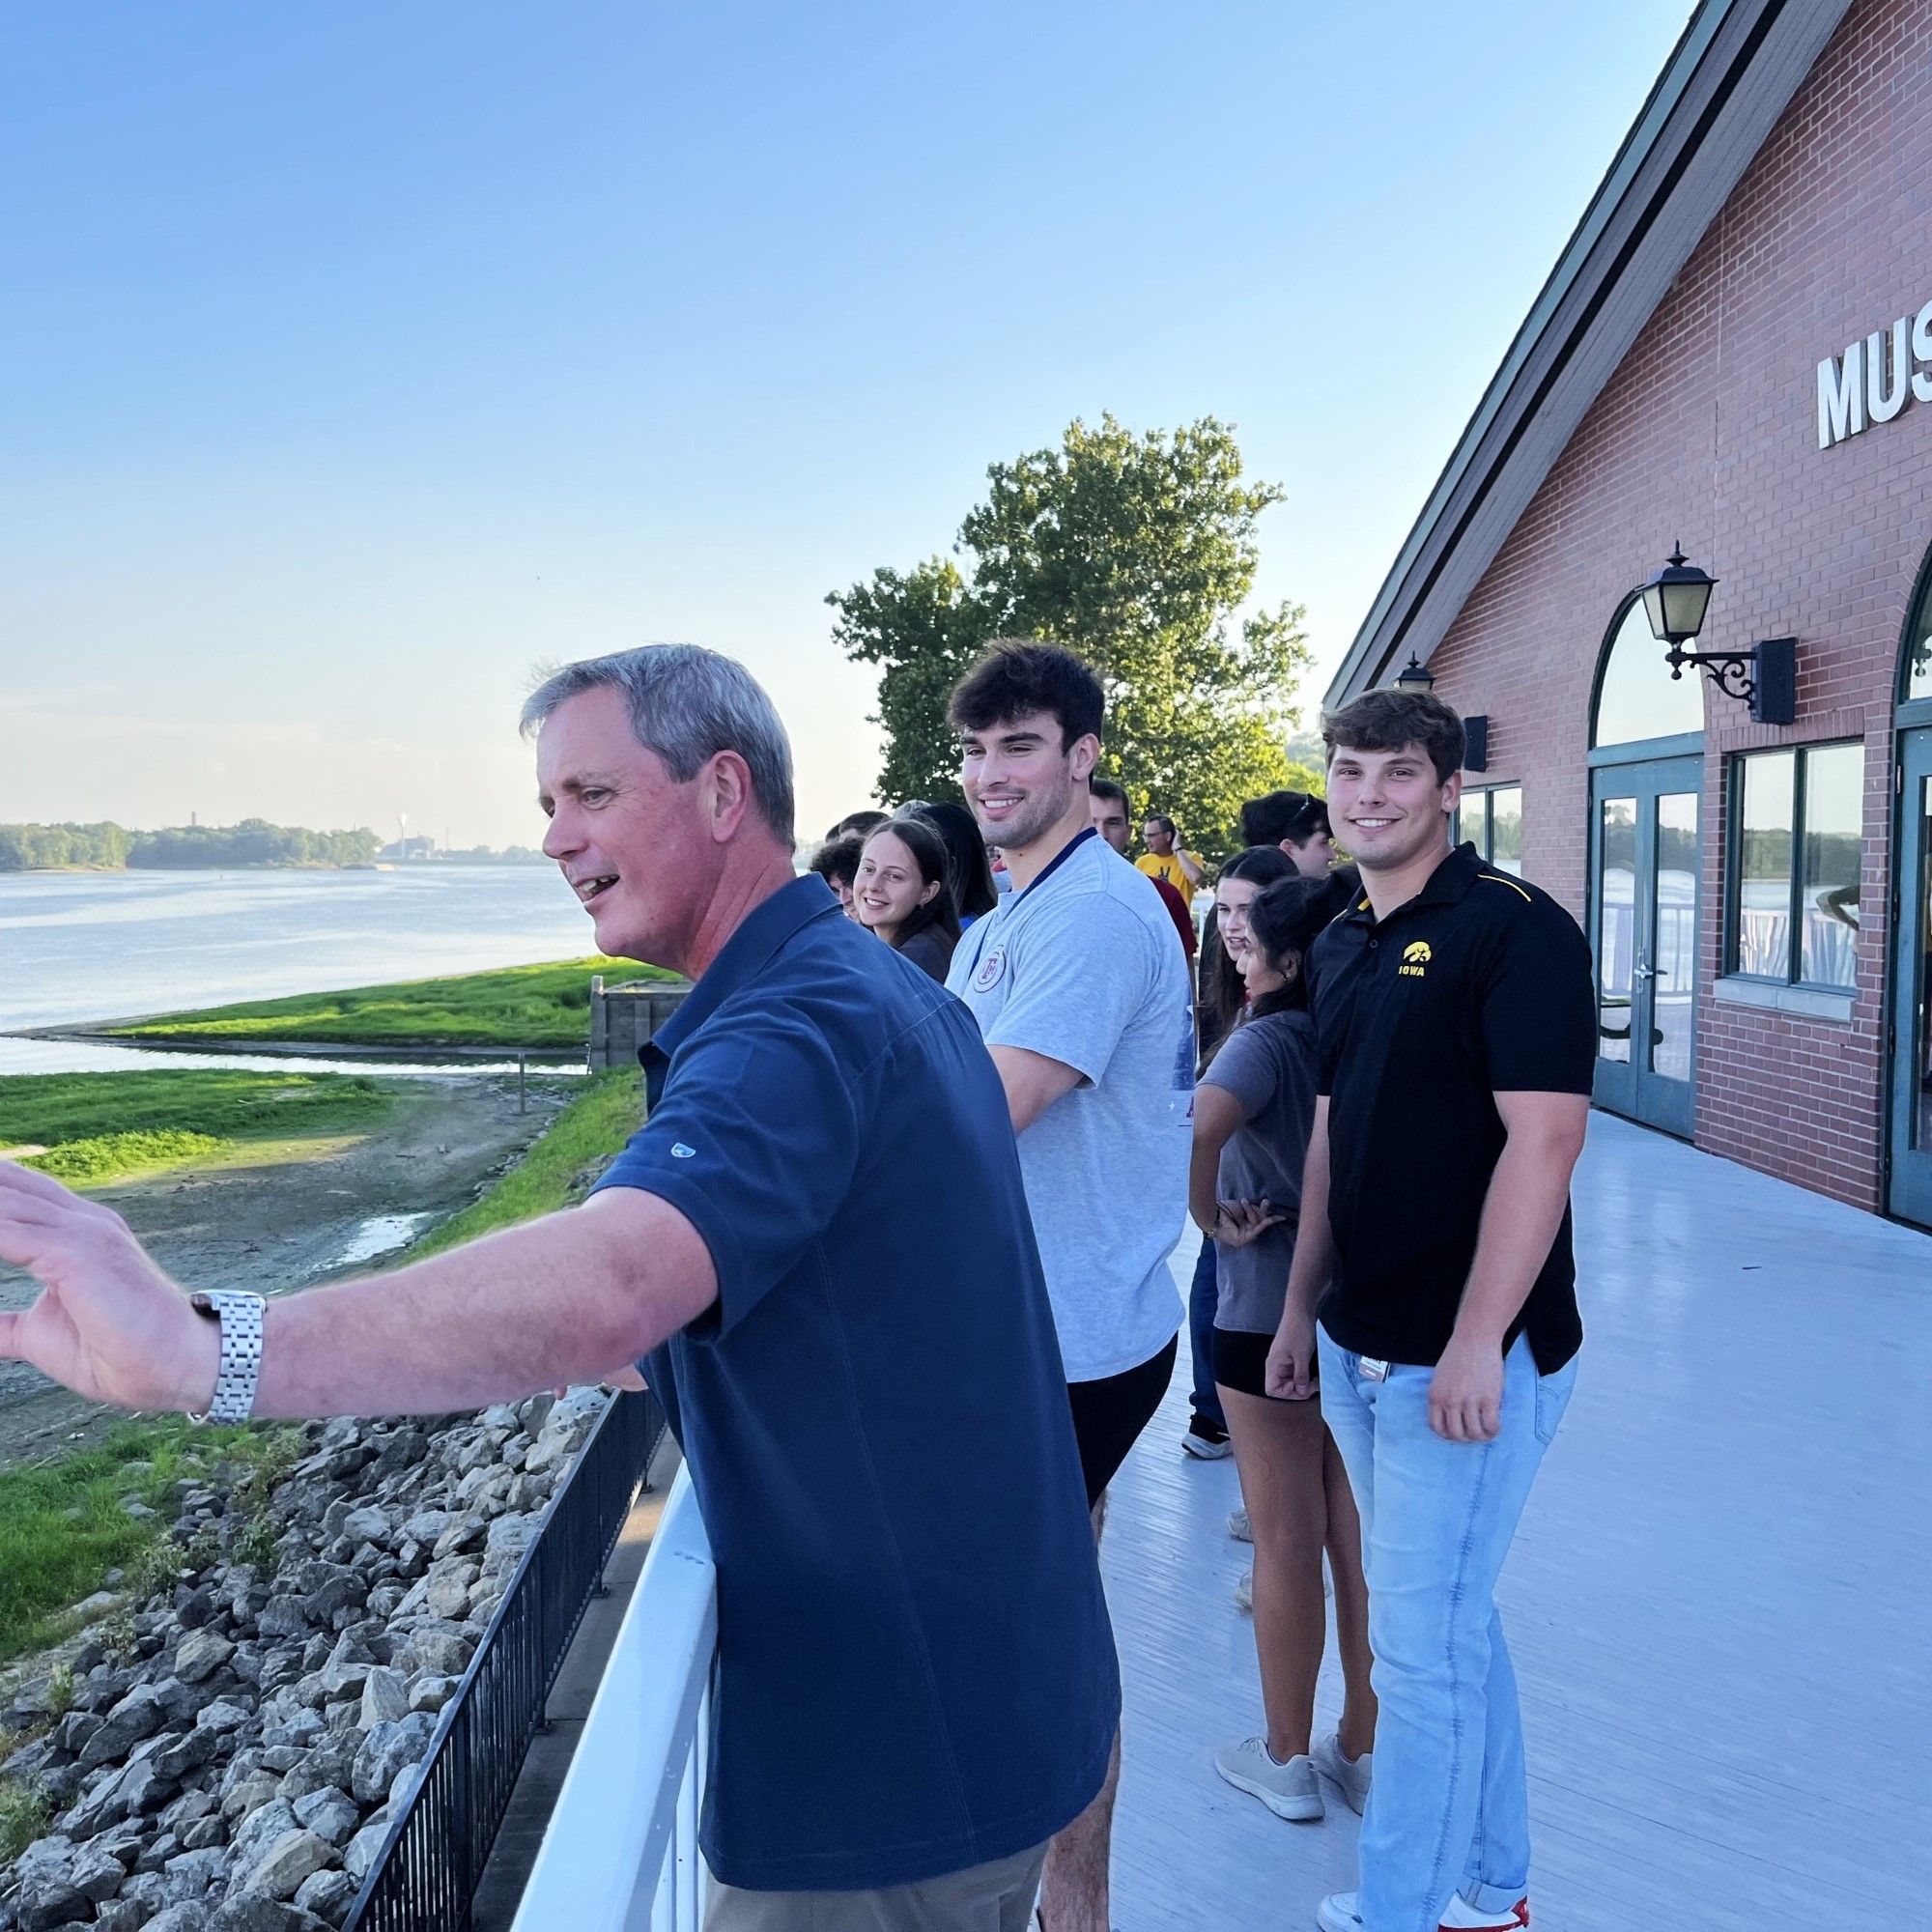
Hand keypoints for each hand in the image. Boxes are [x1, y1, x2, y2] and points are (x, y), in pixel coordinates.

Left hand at [0, 1162, 215, 1411]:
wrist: (181, 1365)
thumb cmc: (121, 1353)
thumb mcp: (41, 1337)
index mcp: (74, 1231)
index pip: (10, 1190)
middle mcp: (78, 1220)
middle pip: (2, 1181)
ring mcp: (81, 1230)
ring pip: (0, 1202)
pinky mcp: (78, 1252)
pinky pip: (5, 1234)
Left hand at [1212, 1199, 1285, 1249]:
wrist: (1213, 1212)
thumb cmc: (1225, 1208)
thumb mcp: (1244, 1207)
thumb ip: (1256, 1210)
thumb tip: (1269, 1210)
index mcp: (1244, 1222)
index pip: (1260, 1220)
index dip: (1269, 1217)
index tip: (1282, 1216)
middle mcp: (1244, 1230)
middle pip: (1260, 1222)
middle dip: (1264, 1212)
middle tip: (1267, 1202)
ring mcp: (1243, 1236)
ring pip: (1257, 1225)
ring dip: (1257, 1213)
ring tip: (1257, 1203)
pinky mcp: (1241, 1241)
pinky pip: (1254, 1232)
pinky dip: (1261, 1225)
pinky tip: (1267, 1219)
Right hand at [1264, 1304, 1316, 1400]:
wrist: (1300, 1312)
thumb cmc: (1298, 1331)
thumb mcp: (1302, 1356)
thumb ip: (1301, 1376)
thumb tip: (1302, 1392)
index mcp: (1273, 1365)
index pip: (1272, 1390)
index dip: (1285, 1393)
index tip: (1299, 1386)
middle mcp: (1276, 1365)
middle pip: (1282, 1388)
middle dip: (1298, 1390)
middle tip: (1313, 1386)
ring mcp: (1284, 1362)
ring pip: (1290, 1382)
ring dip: (1303, 1384)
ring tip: (1316, 1381)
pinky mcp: (1291, 1359)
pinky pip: (1295, 1374)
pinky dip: (1304, 1377)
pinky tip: (1314, 1375)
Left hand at [1428, 1334, 1503, 1440]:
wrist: (1475, 1339)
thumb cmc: (1457, 1354)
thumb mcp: (1440, 1377)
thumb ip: (1442, 1395)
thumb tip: (1450, 1414)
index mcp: (1435, 1396)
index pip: (1437, 1426)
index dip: (1447, 1434)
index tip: (1456, 1433)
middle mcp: (1450, 1402)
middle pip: (1456, 1434)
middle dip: (1465, 1438)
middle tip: (1473, 1434)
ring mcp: (1469, 1402)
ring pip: (1474, 1433)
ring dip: (1480, 1437)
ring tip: (1485, 1433)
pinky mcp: (1489, 1400)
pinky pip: (1491, 1426)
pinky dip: (1493, 1431)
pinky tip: (1495, 1428)